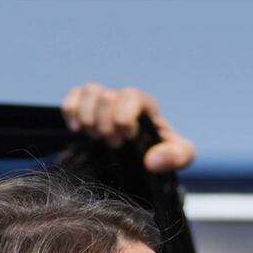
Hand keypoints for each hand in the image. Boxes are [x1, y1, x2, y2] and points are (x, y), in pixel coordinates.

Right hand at [61, 83, 195, 172]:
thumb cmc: (164, 152)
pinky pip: (75, 94)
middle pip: (107, 96)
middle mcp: (124, 99)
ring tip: (96, 137)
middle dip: (107, 124)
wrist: (146, 156)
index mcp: (146, 106)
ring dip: (89, 118)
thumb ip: (176, 156)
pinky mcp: (88, 106)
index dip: (124, 117)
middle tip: (113, 144)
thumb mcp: (181, 157)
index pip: (132, 97)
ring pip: (90, 91)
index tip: (127, 138)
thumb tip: (152, 161)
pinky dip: (71, 110)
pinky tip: (77, 129)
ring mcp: (105, 100)